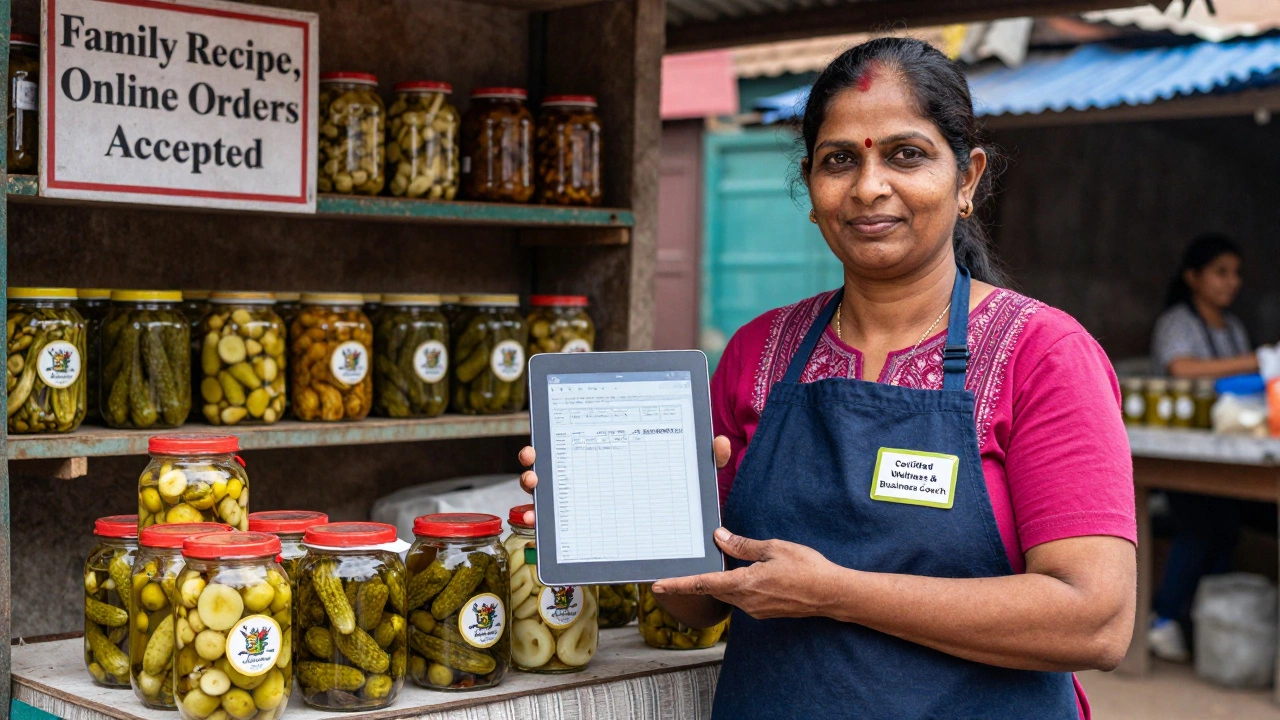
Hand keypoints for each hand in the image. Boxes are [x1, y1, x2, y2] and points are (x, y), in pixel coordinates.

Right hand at [516, 436, 732, 526]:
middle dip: (537, 459)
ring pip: (550, 494)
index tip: (548, 429)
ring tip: (533, 484)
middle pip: (556, 464)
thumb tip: (718, 442)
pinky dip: (543, 525)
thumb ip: (705, 461)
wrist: (682, 550)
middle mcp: (592, 481)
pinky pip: (557, 529)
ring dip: (534, 488)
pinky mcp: (586, 535)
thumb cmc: (682, 506)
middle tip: (533, 458)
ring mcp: (585, 508)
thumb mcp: (693, 481)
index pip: (582, 440)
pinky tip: (536, 522)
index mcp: (613, 459)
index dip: (559, 432)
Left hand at [651, 528, 837, 619]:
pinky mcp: (764, 611)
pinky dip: (737, 586)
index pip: (703, 584)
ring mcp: (755, 609)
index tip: (657, 586)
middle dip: (700, 580)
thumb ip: (742, 545)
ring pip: (728, 594)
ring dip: (721, 582)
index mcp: (745, 584)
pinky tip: (748, 574)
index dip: (678, 585)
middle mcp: (746, 601)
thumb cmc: (807, 568)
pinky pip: (742, 598)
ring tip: (725, 566)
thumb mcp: (773, 548)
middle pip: (713, 589)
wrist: (832, 594)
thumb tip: (719, 538)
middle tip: (686, 569)